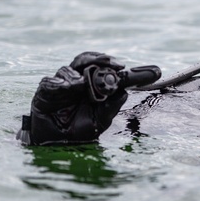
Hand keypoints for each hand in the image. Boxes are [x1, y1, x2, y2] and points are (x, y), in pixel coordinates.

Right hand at [20, 52, 159, 144]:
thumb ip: (110, 107)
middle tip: (116, 65)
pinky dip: (63, 82)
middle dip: (104, 60)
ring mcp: (65, 82)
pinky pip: (54, 80)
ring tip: (83, 86)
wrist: (52, 141)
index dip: (131, 71)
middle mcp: (82, 80)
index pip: (113, 72)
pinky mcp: (47, 88)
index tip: (152, 71)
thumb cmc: (76, 129)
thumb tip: (124, 92)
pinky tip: (70, 88)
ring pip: (74, 67)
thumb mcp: (99, 121)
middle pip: (92, 60)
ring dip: (81, 75)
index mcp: (96, 87)